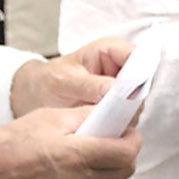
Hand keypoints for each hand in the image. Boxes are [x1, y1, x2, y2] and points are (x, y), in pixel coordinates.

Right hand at [0, 106, 139, 178]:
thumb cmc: (7, 144)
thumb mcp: (49, 118)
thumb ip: (85, 117)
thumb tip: (112, 115)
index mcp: (76, 156)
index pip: (127, 153)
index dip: (132, 140)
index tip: (127, 132)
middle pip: (125, 174)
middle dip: (124, 156)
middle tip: (113, 143)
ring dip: (113, 174)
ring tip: (96, 159)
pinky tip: (81, 176)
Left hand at [9, 37, 133, 115]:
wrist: (35, 95)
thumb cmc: (47, 82)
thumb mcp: (65, 82)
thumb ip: (92, 86)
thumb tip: (120, 90)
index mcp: (109, 50)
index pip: (139, 57)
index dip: (139, 76)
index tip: (130, 96)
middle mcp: (120, 65)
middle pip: (143, 81)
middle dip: (133, 100)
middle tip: (116, 116)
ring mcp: (122, 85)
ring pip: (139, 100)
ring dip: (127, 114)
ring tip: (106, 124)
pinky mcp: (118, 103)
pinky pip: (129, 112)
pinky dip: (121, 122)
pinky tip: (106, 128)